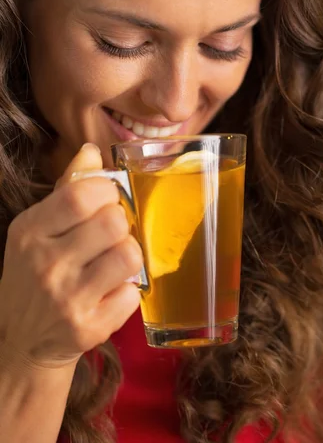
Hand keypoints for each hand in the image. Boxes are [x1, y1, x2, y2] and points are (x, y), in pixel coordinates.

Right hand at [0, 143, 142, 368]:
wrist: (21, 340)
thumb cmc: (35, 273)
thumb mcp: (38, 228)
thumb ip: (67, 189)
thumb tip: (91, 151)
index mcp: (30, 231)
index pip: (80, 194)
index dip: (107, 190)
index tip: (108, 198)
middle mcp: (45, 264)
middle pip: (113, 222)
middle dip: (121, 223)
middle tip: (111, 234)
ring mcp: (66, 300)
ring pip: (129, 255)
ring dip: (129, 255)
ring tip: (114, 261)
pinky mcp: (88, 329)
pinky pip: (132, 295)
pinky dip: (128, 291)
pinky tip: (110, 292)